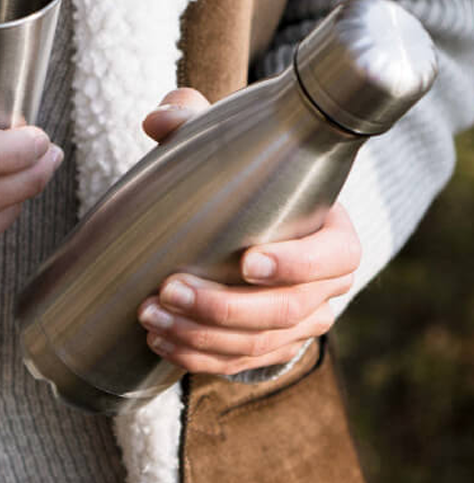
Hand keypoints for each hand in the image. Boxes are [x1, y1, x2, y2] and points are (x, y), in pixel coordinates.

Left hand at [136, 88, 359, 374]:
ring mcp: (299, 321)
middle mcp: (324, 285)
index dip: (297, 264)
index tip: (247, 261)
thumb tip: (158, 118)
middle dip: (224, 307)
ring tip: (149, 316)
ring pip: (258, 343)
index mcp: (330, 230)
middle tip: (168, 289)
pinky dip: (198, 357)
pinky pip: (239, 364)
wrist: (244, 222)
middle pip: (286, 310)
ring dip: (200, 336)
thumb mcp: (221, 142)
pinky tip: (160, 341)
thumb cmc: (239, 178)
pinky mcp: (269, 346)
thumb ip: (191, 121)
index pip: (333, 256)